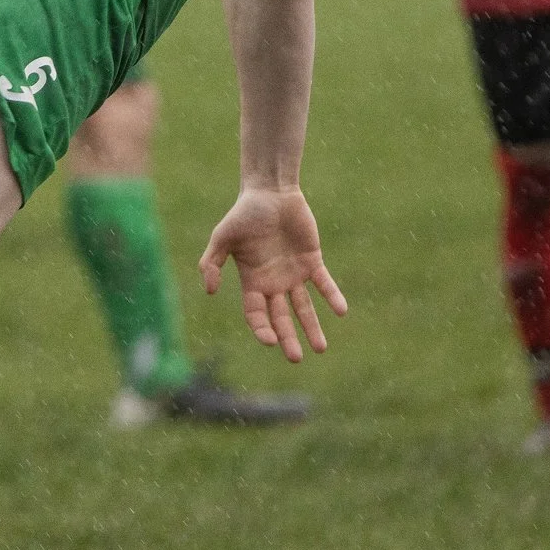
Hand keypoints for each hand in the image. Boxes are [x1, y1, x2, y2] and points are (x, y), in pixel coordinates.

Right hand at [198, 184, 346, 362]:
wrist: (270, 191)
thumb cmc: (244, 213)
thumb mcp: (222, 237)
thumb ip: (211, 262)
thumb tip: (208, 290)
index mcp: (252, 281)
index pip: (256, 313)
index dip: (261, 328)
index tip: (269, 341)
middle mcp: (273, 282)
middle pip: (281, 317)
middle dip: (288, 338)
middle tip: (296, 357)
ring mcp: (294, 273)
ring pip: (304, 307)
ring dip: (312, 327)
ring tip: (321, 348)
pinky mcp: (312, 261)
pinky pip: (324, 283)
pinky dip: (332, 296)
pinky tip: (341, 310)